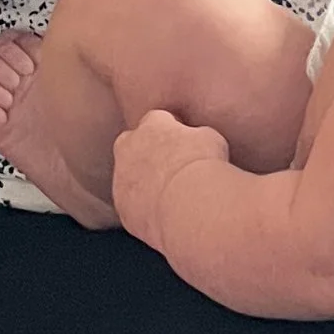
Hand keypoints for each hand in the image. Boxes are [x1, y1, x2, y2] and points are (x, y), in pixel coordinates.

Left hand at [111, 109, 229, 249]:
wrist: (187, 204)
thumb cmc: (203, 167)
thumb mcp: (211, 139)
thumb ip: (197, 135)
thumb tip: (198, 140)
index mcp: (152, 125)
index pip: (157, 119)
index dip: (170, 131)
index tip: (183, 142)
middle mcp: (129, 147)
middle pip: (130, 143)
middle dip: (145, 152)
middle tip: (169, 166)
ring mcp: (121, 177)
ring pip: (128, 176)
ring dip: (143, 182)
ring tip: (170, 195)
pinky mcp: (122, 205)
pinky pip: (130, 204)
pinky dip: (142, 207)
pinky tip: (163, 213)